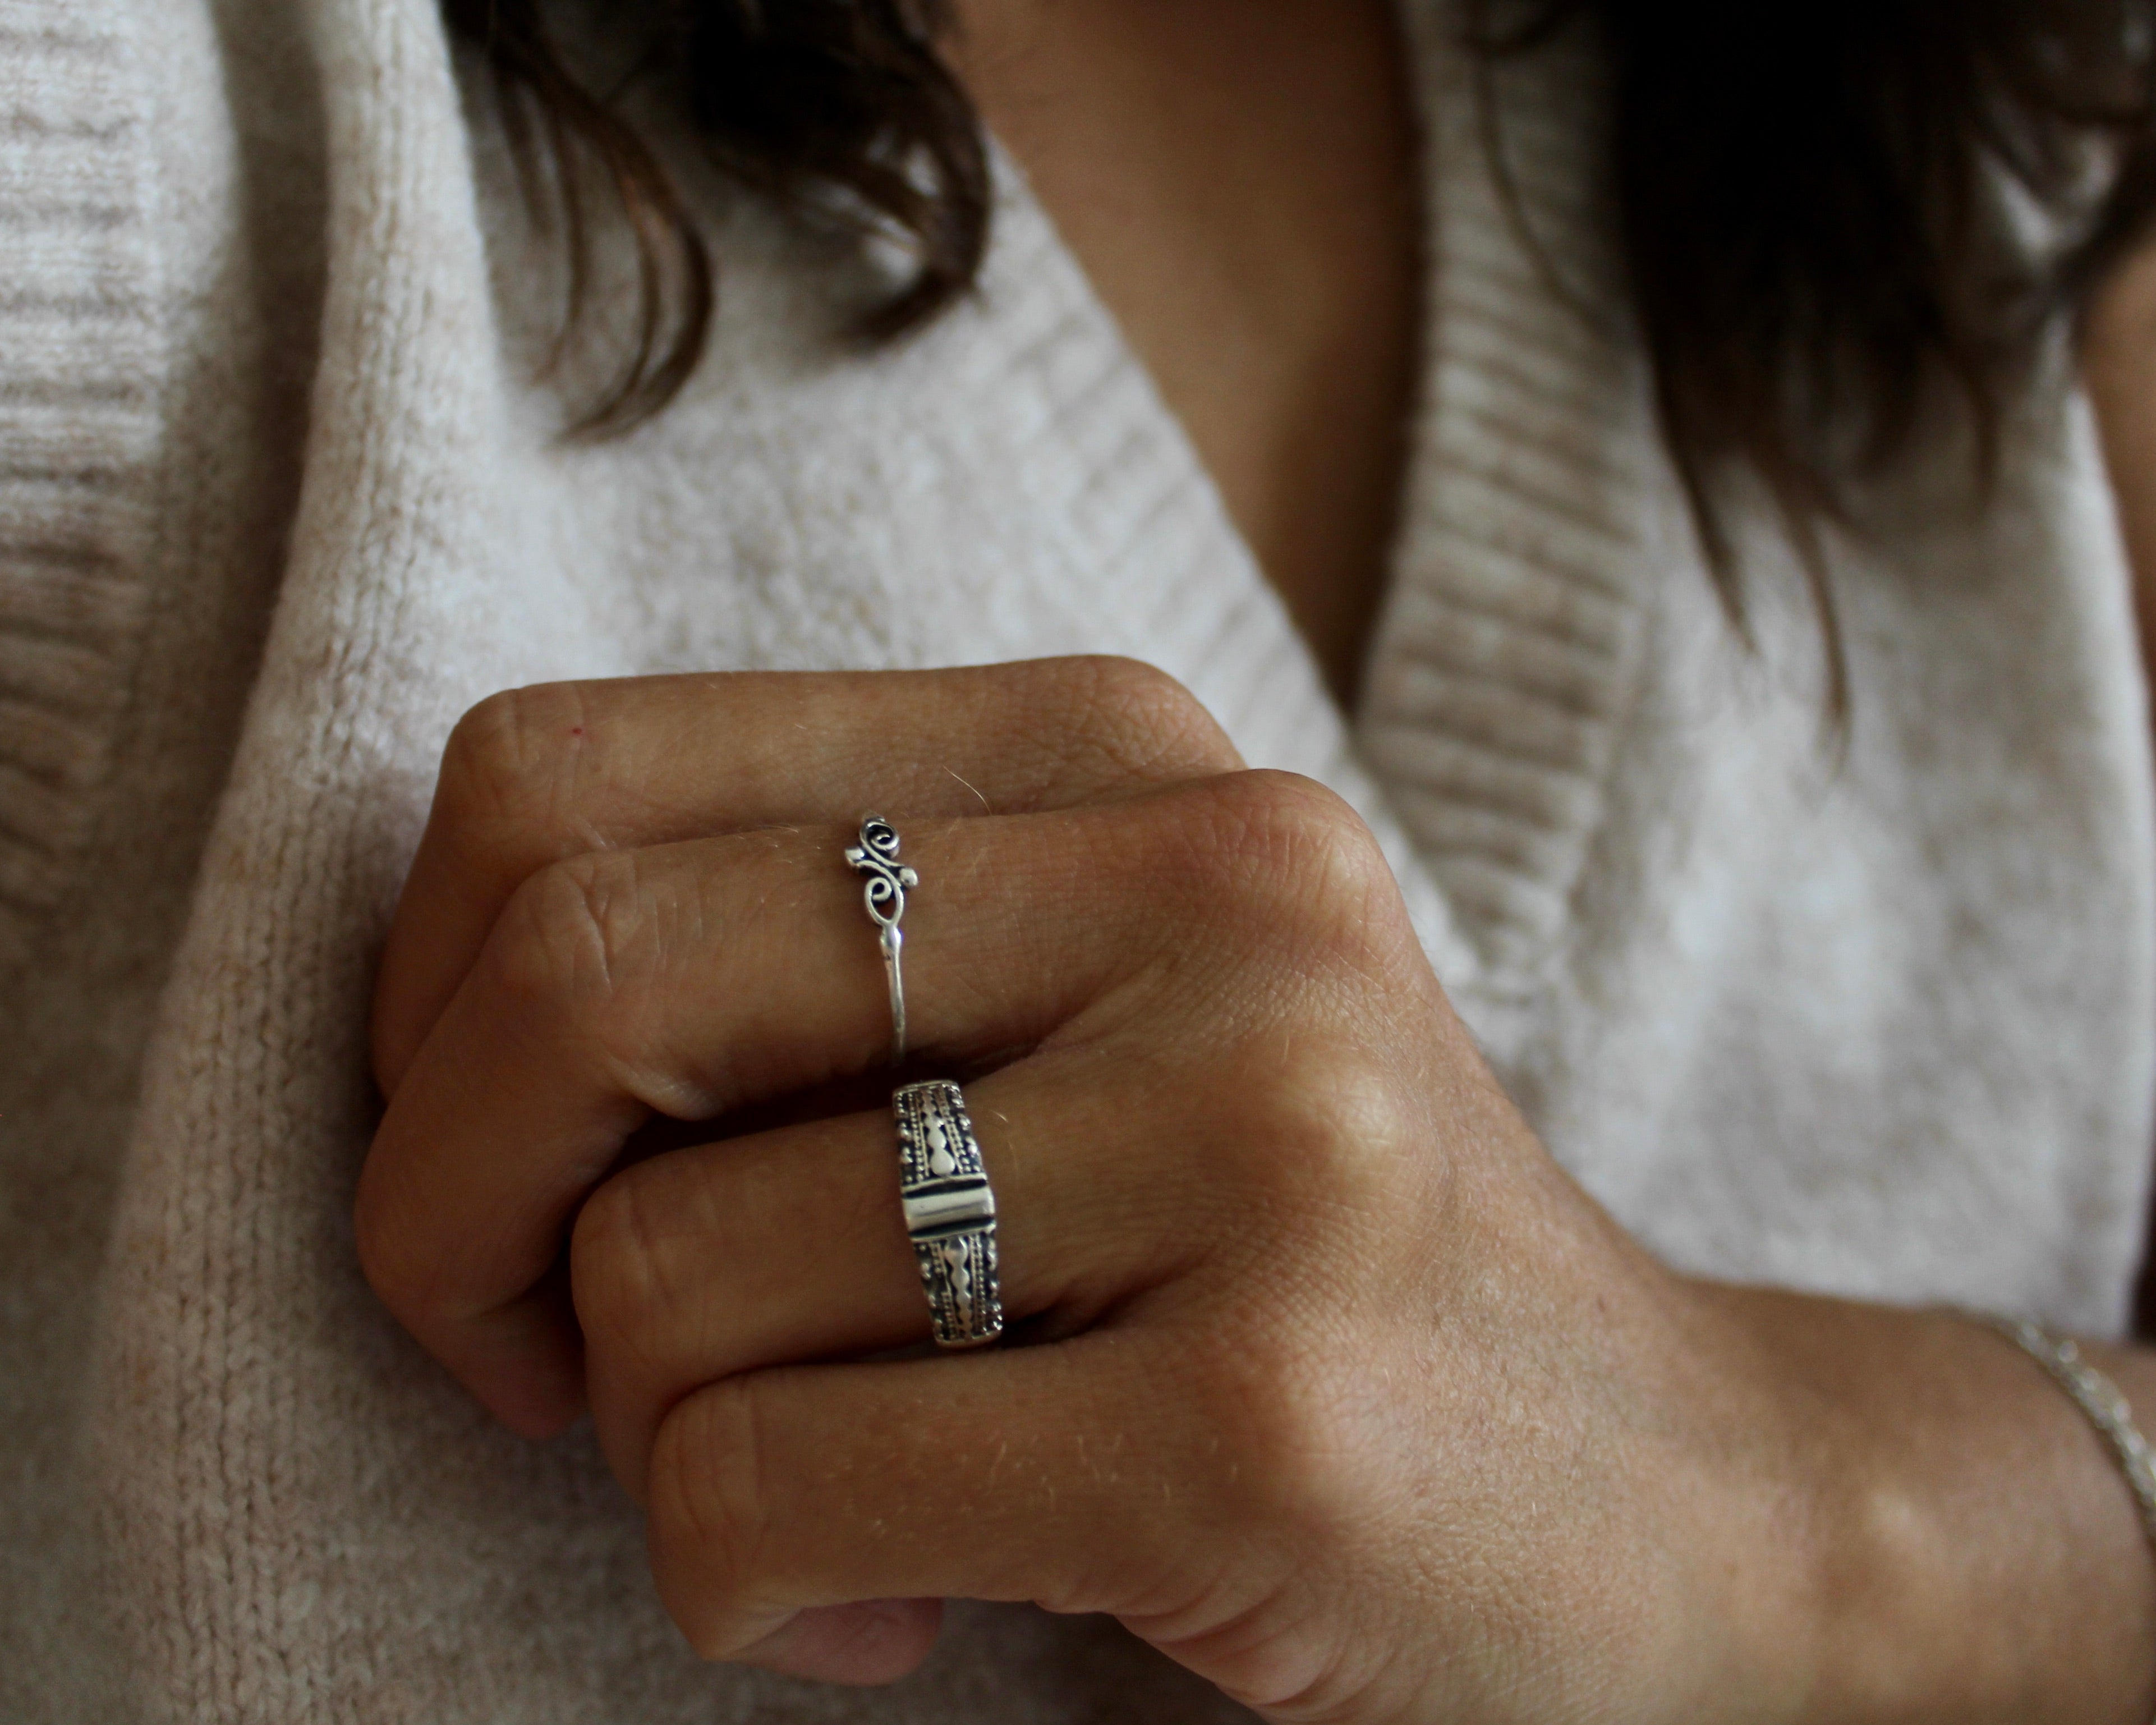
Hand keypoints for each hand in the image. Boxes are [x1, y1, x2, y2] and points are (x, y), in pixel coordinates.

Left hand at [355, 659, 1814, 1720]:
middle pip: (580, 985)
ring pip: (654, 1282)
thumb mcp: (1066, 1020)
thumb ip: (797, 960)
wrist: (1672, 1495)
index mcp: (1121, 753)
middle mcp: (1211, 885)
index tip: (512, 1171)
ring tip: (825, 1492)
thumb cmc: (1284, 1258)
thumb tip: (430, 1039)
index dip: (431, 1004)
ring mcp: (1258, 1141)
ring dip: (650, 1443)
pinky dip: (744, 1590)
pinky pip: (762, 1492)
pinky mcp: (1260, 1415)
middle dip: (449, 1215)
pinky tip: (895, 1608)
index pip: (564, 781)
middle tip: (531, 1352)